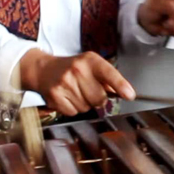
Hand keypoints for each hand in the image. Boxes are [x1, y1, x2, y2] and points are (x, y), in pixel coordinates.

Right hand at [20, 50, 135, 116]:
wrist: (43, 70)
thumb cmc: (72, 68)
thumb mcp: (91, 65)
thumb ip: (108, 78)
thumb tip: (123, 93)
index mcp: (90, 60)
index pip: (109, 74)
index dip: (120, 85)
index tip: (129, 95)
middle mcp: (77, 70)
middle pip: (99, 98)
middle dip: (97, 99)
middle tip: (87, 89)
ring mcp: (65, 83)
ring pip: (86, 107)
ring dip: (84, 104)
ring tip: (75, 92)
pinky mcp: (55, 96)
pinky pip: (74, 112)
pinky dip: (72, 108)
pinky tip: (67, 97)